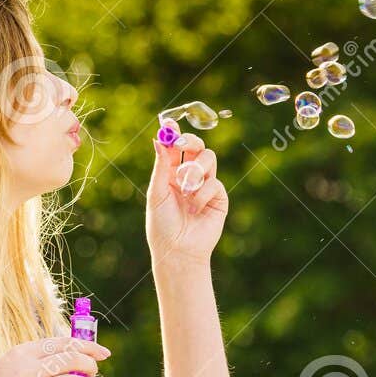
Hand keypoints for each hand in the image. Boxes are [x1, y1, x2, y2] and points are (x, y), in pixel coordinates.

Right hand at [0, 336, 111, 376]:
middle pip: (72, 359)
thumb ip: (37, 359)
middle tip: (94, 371)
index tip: (102, 353)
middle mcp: (26, 370)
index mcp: (21, 353)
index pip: (63, 343)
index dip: (87, 346)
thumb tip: (72, 354)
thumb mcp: (10, 365)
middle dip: (90, 364)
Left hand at [146, 130, 228, 266]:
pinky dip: (201, 193)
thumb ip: (160, 166)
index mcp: (171, 174)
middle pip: (197, 147)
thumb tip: (159, 140)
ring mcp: (206, 186)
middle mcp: (189, 177)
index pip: (176, 148)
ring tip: (186, 190)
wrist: (179, 250)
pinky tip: (195, 208)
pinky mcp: (219, 197)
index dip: (174, 135)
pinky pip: (214, 183)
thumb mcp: (156, 193)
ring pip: (209, 160)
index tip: (169, 125)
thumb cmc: (162, 225)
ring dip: (195, 172)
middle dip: (190, 142)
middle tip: (181, 145)